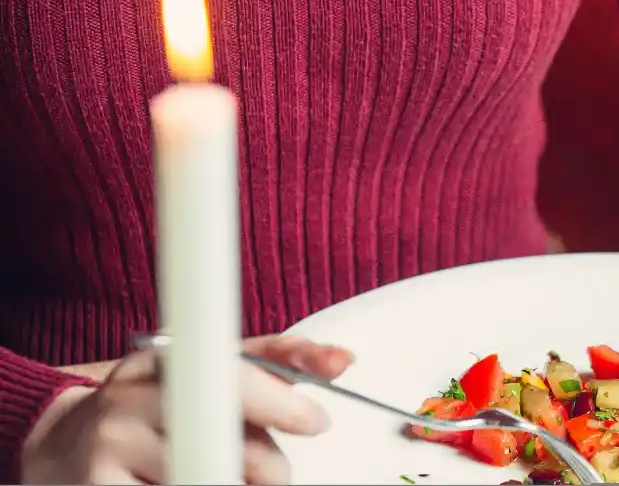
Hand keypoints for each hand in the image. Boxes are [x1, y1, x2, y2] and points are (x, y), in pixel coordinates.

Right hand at [21, 335, 353, 484]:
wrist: (62, 446)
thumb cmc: (153, 406)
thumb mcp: (209, 369)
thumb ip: (278, 361)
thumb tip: (341, 360)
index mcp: (161, 360)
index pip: (232, 376)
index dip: (281, 402)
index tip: (315, 420)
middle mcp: (130, 401)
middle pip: (230, 442)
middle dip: (270, 466)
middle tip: (277, 472)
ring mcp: (110, 452)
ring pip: (208, 480)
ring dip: (232, 485)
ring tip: (222, 474)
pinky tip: (186, 480)